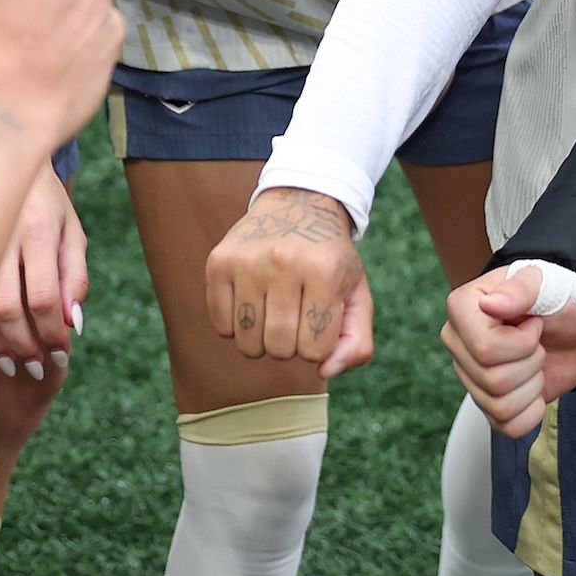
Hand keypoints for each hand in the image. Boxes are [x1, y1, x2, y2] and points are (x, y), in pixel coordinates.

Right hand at [0, 164, 83, 370]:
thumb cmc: (43, 200)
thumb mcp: (71, 230)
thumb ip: (75, 275)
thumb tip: (72, 322)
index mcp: (38, 228)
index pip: (44, 295)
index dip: (52, 332)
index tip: (61, 352)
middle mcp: (2, 235)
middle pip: (7, 308)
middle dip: (24, 345)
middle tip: (38, 364)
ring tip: (15, 360)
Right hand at [207, 188, 372, 377]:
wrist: (298, 203)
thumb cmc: (330, 260)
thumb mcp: (357, 295)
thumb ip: (356, 343)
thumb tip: (324, 372)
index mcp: (324, 272)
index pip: (315, 351)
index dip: (318, 345)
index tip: (318, 320)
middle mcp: (283, 263)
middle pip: (279, 349)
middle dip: (289, 345)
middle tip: (295, 316)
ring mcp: (246, 261)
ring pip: (247, 344)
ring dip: (261, 339)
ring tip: (272, 311)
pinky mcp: (218, 262)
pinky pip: (221, 326)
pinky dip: (236, 326)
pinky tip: (251, 301)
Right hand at [439, 263, 575, 436]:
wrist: (574, 323)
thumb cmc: (556, 298)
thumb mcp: (545, 283)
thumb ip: (520, 289)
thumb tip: (490, 304)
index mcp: (462, 308)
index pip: (485, 349)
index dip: (523, 344)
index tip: (534, 323)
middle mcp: (458, 343)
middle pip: (493, 380)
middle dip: (532, 364)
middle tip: (538, 342)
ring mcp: (470, 375)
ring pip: (499, 406)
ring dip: (533, 386)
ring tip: (535, 362)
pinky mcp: (487, 402)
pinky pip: (507, 426)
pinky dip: (532, 412)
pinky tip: (534, 387)